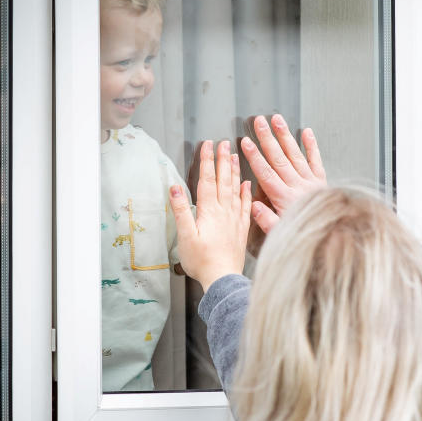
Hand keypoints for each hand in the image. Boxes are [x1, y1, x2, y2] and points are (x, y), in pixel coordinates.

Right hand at [169, 140, 250, 290]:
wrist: (223, 278)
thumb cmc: (202, 260)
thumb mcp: (185, 235)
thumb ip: (181, 210)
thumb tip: (174, 188)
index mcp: (209, 211)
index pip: (207, 180)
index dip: (207, 161)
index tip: (208, 144)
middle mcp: (224, 211)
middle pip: (223, 180)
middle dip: (223, 160)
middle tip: (225, 143)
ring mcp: (235, 219)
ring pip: (236, 189)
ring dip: (235, 171)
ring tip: (236, 156)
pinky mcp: (241, 229)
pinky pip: (245, 206)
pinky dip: (246, 193)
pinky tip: (247, 184)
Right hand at [240, 114, 325, 232]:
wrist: (334, 236)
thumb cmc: (305, 235)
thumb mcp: (281, 233)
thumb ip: (266, 219)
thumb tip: (253, 204)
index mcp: (285, 198)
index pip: (266, 173)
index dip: (255, 156)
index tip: (246, 143)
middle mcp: (298, 186)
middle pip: (279, 158)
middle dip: (267, 138)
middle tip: (259, 122)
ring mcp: (310, 182)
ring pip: (295, 154)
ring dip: (285, 136)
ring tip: (277, 120)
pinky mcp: (321, 181)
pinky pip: (316, 160)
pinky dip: (312, 145)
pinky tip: (307, 132)